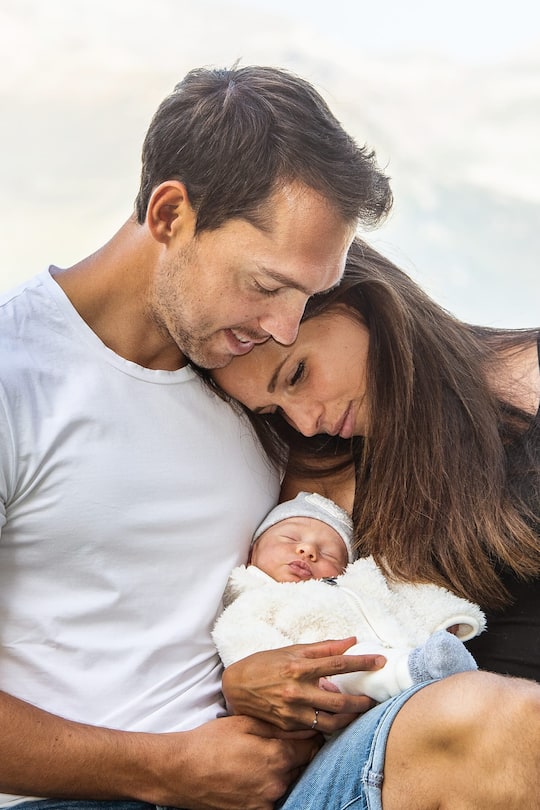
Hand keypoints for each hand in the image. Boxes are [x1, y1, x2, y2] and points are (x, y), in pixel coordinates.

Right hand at [141, 715, 321, 809]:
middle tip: (278, 741)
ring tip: (260, 757)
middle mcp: (276, 783)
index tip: (305, 730)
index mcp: (277, 757)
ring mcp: (265, 802)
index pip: (311, 747)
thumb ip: (279, 727)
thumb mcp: (245, 723)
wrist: (180, 771)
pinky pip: (272, 798)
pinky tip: (252, 774)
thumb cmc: (210, 742)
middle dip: (295, 753)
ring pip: (287, 782)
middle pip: (301, 766)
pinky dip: (268, 786)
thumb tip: (306, 726)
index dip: (310, 736)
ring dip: (282, 771)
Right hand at [222, 638, 384, 732]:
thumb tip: (350, 641)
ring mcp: (292, 712)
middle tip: (373, 698)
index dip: (363, 662)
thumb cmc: (262, 664)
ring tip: (359, 712)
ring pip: (331, 722)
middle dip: (361, 702)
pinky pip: (315, 730)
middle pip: (340, 702)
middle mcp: (297, 691)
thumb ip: (322, 648)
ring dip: (350, 719)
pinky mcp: (288, 727)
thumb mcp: (290, 650)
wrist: (235, 686)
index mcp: (299, 667)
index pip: (339, 664)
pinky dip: (329, 726)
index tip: (380, 661)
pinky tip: (337, 720)